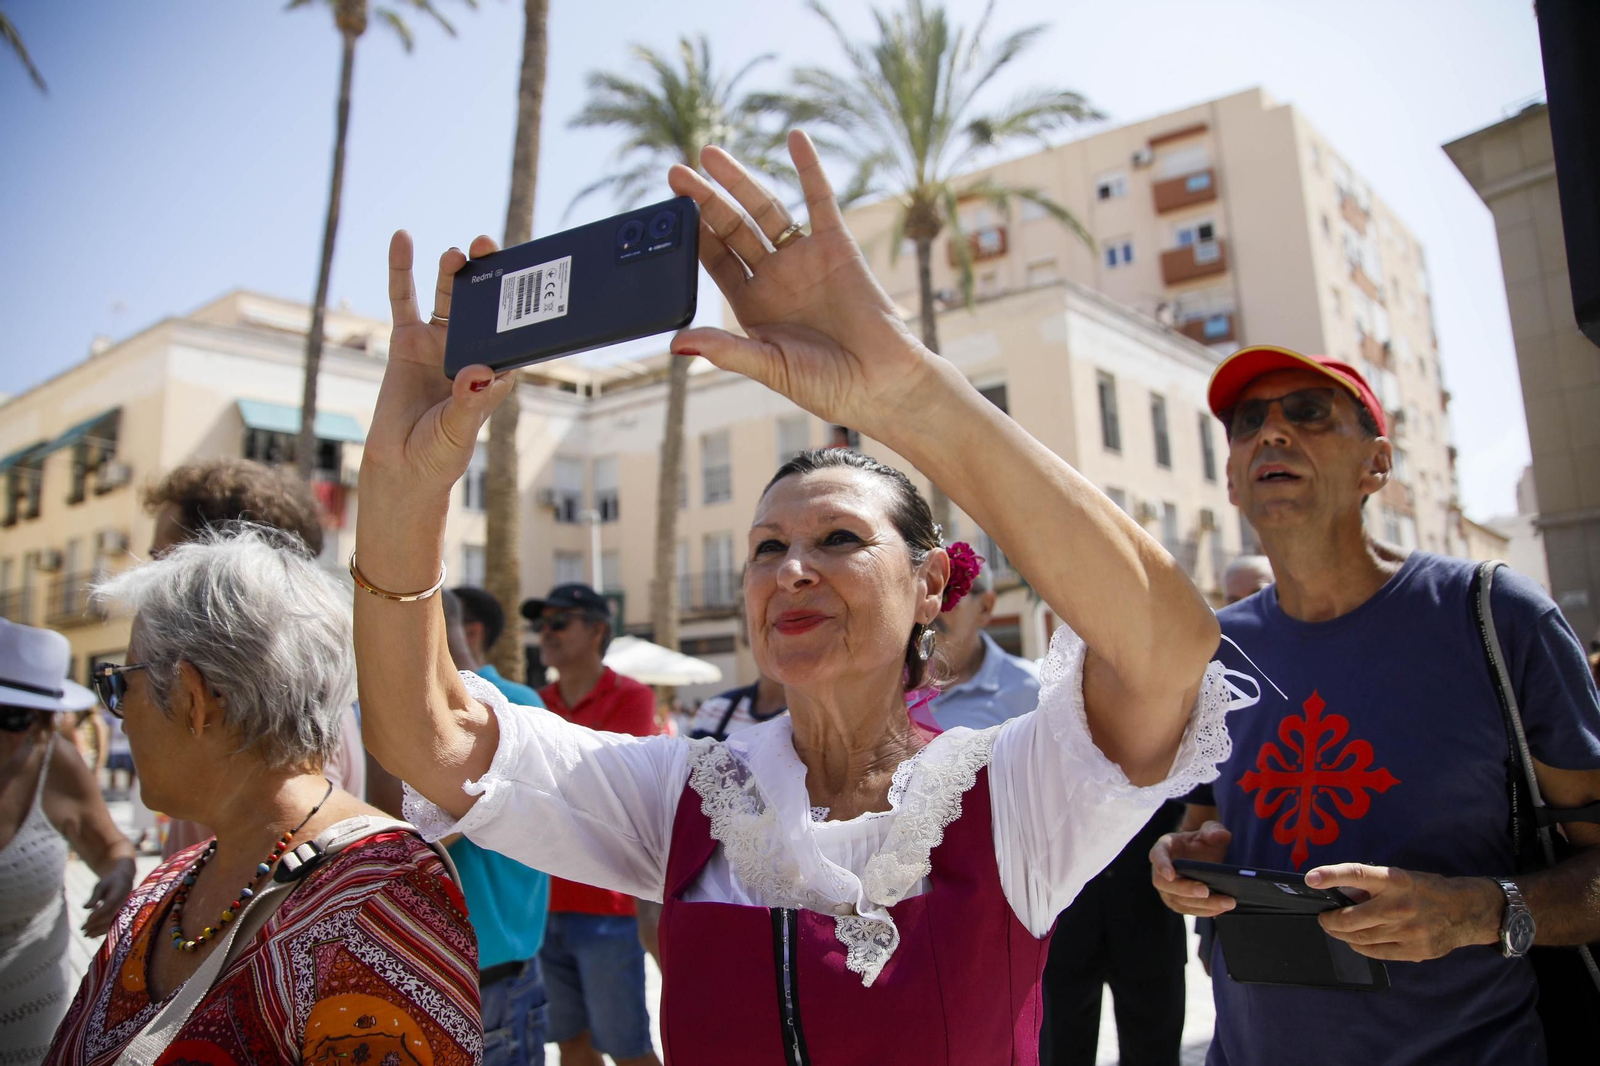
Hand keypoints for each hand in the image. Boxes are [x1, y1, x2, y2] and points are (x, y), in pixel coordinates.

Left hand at [81, 856, 134, 936]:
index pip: (110, 904)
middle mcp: (124, 902)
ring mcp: (124, 909)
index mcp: (120, 892)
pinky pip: (112, 924)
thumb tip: (85, 908)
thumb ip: (94, 897)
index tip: (87, 919)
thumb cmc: (110, 881)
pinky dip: (101, 931)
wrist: (124, 880)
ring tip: (85, 935)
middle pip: (111, 916)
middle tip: (82, 929)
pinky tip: (91, 935)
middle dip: (96, 924)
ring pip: (112, 923)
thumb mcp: (101, 885)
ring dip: (98, 930)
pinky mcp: (121, 915)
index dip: (99, 912)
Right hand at [363, 232, 518, 495]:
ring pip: (448, 297)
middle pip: (483, 304)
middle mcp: (469, 350)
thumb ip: (468, 402)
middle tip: (489, 248)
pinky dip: (402, 269)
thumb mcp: (458, 430)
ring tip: (456, 253)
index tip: (530, 274)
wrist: (401, 466)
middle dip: (488, 275)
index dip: (522, 303)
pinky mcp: (406, 341)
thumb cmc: (440, 454)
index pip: (514, 330)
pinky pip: (403, 298)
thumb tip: (477, 373)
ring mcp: (438, 343)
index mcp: (494, 370)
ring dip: (452, 272)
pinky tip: (402, 239)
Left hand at [666, 131, 933, 439]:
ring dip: (740, 181)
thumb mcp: (770, 367)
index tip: (666, 214)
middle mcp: (775, 276)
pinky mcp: (837, 246)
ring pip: (766, 210)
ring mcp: (805, 258)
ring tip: (710, 155)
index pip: (714, 260)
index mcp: (752, 304)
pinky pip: (820, 200)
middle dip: (705, 201)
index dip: (691, 236)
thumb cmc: (827, 386)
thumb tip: (675, 343)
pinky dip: (808, 168)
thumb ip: (725, 350)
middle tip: (676, 174)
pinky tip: (794, 138)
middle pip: (732, 229)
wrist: (882, 383)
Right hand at [1150, 821, 1235, 916]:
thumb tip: (1221, 835)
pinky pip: (1188, 910)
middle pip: (1166, 884)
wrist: (1201, 854)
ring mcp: (1167, 889)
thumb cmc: (1202, 840)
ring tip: (1226, 902)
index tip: (1171, 875)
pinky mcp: (1177, 902)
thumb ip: (1215, 830)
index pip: (1157, 855)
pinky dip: (1204, 911)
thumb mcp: (1210, 830)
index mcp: (1164, 847)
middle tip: (1206, 891)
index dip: (1161, 865)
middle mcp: (1160, 870)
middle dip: (1186, 889)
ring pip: (1178, 901)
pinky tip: (1222, 909)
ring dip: (1201, 904)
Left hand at [1308, 863, 1501, 961]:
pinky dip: (1360, 947)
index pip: (1358, 874)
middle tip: (1323, 918)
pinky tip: (1355, 941)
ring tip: (1336, 929)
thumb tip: (1339, 893)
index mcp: (1396, 881)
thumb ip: (1371, 886)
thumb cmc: (1425, 890)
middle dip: (1330, 920)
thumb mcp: (1400, 878)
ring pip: (1361, 938)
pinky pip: (1376, 953)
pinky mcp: (1414, 951)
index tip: (1310, 878)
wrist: (1466, 911)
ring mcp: (1408, 931)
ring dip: (1342, 934)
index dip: (1332, 875)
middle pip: (1352, 919)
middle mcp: (1400, 906)